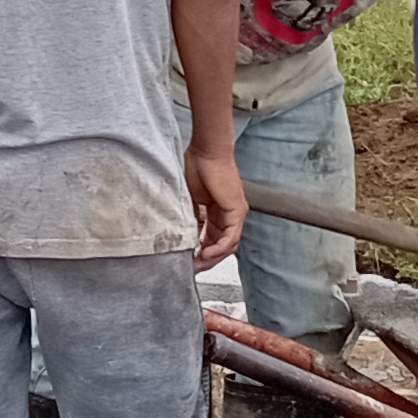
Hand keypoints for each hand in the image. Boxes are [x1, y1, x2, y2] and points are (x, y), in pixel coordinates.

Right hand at [187, 147, 246, 266]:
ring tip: (197, 263)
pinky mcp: (238, 210)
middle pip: (221, 245)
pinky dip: (219, 248)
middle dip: (205, 259)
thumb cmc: (195, 165)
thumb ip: (187, 216)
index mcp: (216, 211)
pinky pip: (231, 237)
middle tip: (191, 267)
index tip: (186, 259)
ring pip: (228, 244)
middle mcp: (229, 214)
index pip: (211, 238)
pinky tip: (206, 253)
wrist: (206, 150)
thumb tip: (179, 234)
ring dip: (212, 257)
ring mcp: (235, 213)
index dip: (199, 250)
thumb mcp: (187, 198)